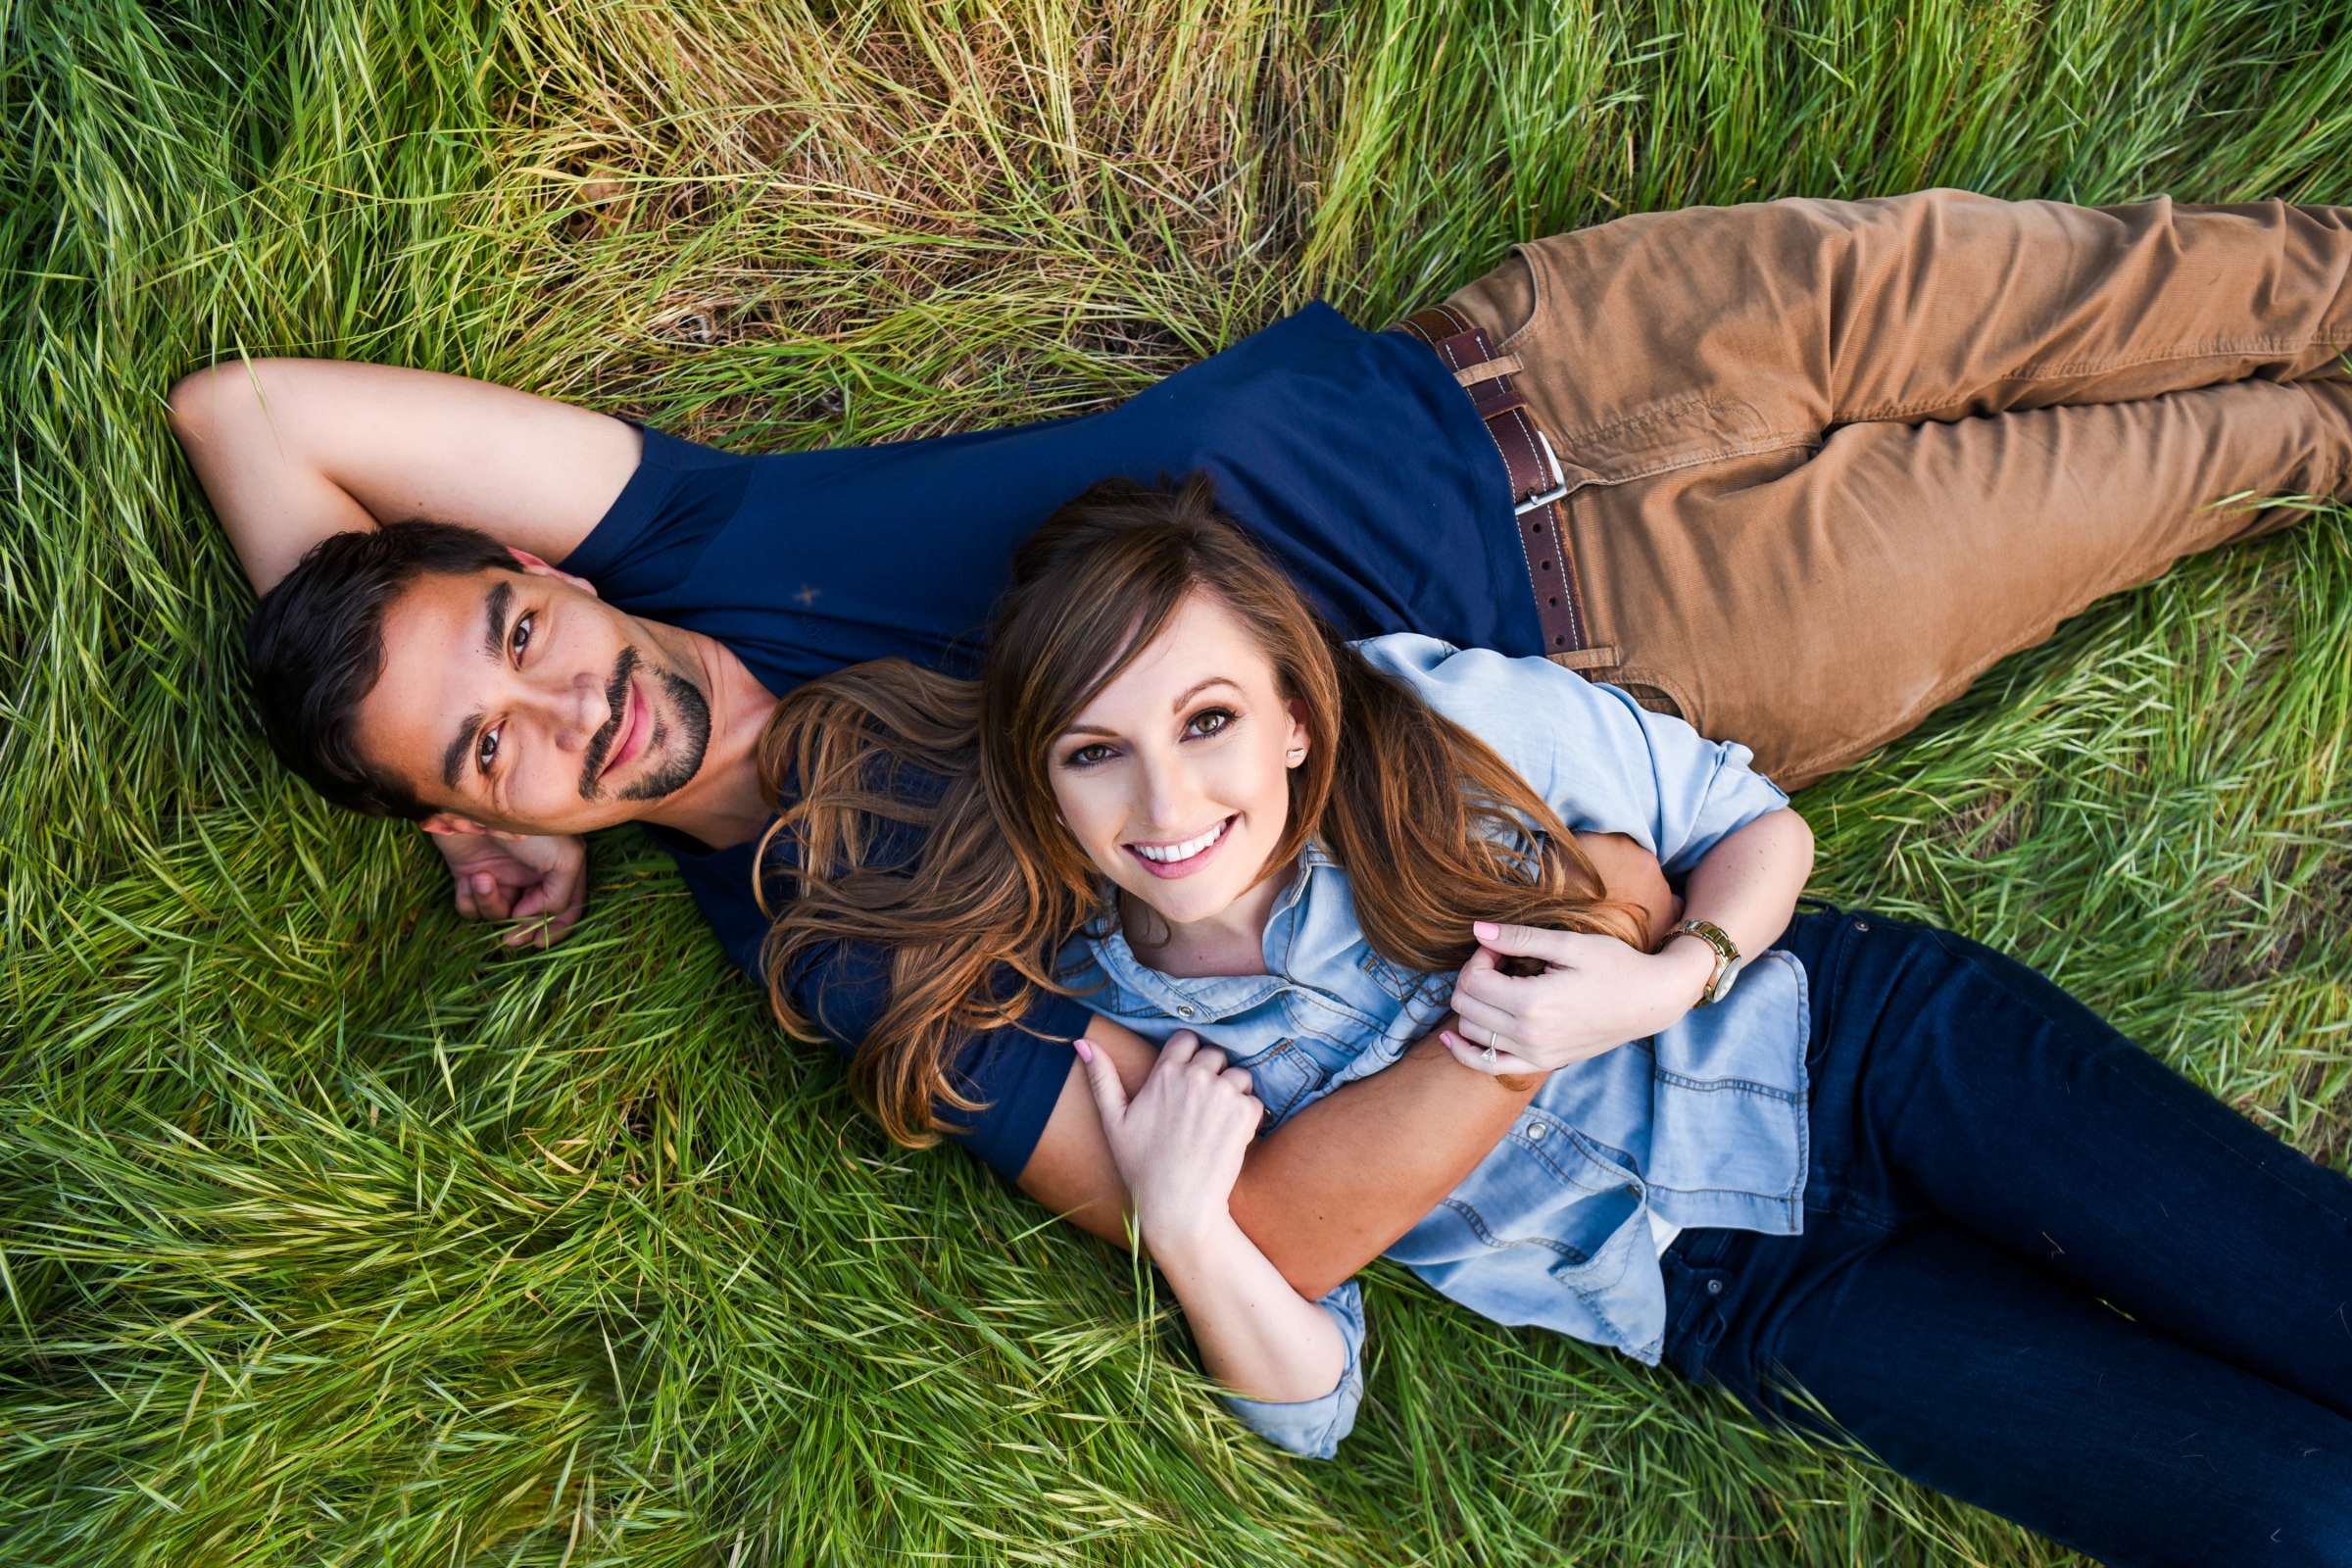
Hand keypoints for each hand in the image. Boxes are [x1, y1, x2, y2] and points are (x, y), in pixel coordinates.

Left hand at [428, 830, 587, 948]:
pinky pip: (469, 908)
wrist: (472, 803)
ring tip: (482, 880)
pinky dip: (468, 900)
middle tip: (510, 935)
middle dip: (519, 927)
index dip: (555, 930)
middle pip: (530, 918)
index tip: (538, 942)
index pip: (567, 909)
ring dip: (490, 904)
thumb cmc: (525, 825)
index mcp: (560, 868)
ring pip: (498, 914)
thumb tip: (530, 918)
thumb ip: (561, 897)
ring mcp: (500, 875)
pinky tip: (467, 879)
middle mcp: (531, 875)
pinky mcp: (468, 875)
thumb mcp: (566, 859)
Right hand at [1075, 1031, 1262, 1246]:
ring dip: (1233, 1092)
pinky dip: (1247, 1116)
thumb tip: (1081, 1041)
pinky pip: (1254, 1101)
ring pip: (1239, 1075)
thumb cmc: (1142, 1166)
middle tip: (1201, 1107)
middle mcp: (1195, 1077)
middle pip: (1216, 1054)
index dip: (1189, 1055)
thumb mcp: (1114, 1120)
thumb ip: (1101, 1077)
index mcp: (1164, 1073)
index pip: (1187, 1038)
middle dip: (1213, 1074)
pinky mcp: (1244, 1114)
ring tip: (1216, 1122)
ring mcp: (1222, 1094)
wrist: (1177, 1205)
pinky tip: (1229, 1137)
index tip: (1187, 1077)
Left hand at [1439, 920, 1710, 1074]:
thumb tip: (1476, 930)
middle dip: (1473, 978)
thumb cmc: (1615, 966)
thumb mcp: (1569, 944)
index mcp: (1533, 1003)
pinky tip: (1453, 1037)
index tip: (1500, 947)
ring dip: (1473, 1006)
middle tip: (1500, 963)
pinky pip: (1488, 1066)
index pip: (1473, 980)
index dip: (1478, 957)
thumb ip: (1519, 938)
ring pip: (1471, 1032)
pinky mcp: (1541, 1064)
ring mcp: (1534, 1054)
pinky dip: (1466, 1052)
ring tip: (1500, 986)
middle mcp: (1529, 1035)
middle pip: (1465, 1005)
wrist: (1650, 1002)